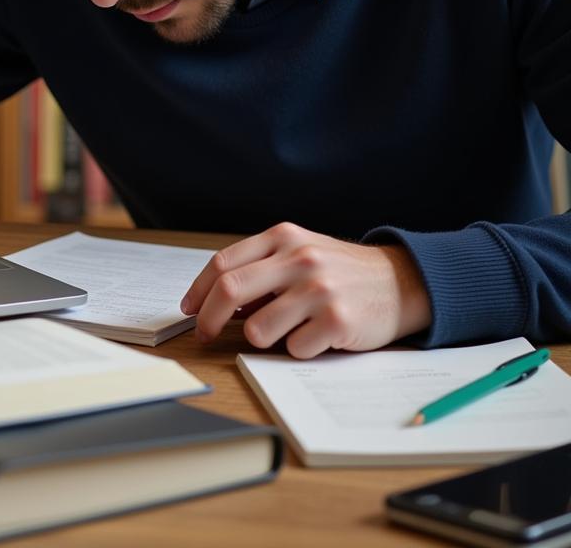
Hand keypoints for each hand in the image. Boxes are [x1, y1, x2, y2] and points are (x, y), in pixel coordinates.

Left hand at [179, 222, 430, 358]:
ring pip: (258, 329)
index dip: (198, 290)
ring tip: (284, 331)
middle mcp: (299, 258)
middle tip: (204, 335)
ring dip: (261, 338)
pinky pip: (294, 349)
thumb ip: (260, 269)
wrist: (400, 282)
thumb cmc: (339, 271)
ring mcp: (318, 289)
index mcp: (283, 237)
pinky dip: (297, 349)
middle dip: (208, 319)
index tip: (188, 310)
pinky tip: (316, 337)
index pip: (223, 263)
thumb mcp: (299, 253)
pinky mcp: (337, 321)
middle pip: (229, 290)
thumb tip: (214, 301)